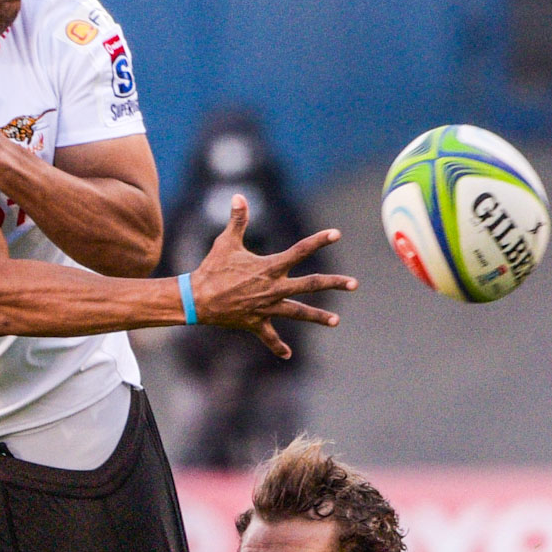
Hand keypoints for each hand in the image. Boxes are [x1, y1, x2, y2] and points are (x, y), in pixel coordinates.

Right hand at [189, 195, 357, 358]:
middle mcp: (274, 288)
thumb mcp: (226, 242)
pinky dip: (277, 346)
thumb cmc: (212, 268)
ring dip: (318, 317)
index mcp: (270, 267)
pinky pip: (269, 337)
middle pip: (311, 284)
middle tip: (354, 284)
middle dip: (334, 283)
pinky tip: (287, 355)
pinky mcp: (256, 322)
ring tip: (336, 321)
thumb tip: (238, 196)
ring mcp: (267, 307)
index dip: (319, 240)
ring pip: (298, 312)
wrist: (198, 299)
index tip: (337, 234)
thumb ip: (237, 220)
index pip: (300, 250)